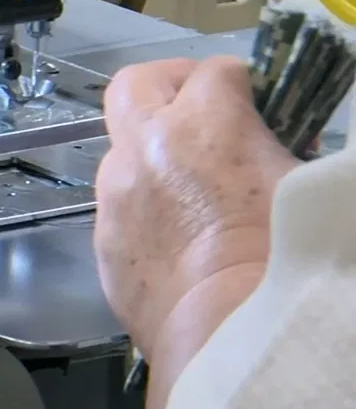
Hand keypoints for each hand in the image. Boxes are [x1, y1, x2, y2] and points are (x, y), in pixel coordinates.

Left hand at [94, 56, 298, 356]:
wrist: (233, 337)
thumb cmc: (285, 261)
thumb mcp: (305, 187)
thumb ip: (280, 152)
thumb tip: (274, 151)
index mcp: (203, 125)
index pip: (216, 71)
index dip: (241, 83)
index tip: (257, 104)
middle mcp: (145, 150)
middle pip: (136, 84)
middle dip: (169, 87)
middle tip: (201, 110)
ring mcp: (115, 197)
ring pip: (121, 152)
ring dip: (153, 158)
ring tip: (193, 191)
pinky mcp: (103, 244)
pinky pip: (118, 210)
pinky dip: (143, 211)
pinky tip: (176, 240)